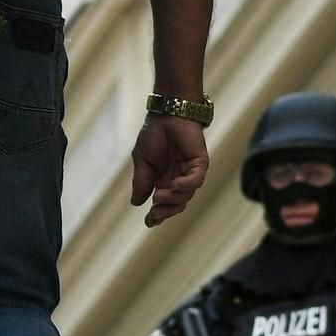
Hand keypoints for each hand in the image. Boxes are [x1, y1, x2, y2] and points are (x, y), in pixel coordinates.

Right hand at [129, 113, 209, 227]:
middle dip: (166, 212)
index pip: (164, 203)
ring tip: (159, 195)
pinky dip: (186, 185)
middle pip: (177, 203)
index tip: (149, 222)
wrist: (167, 113)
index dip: (158, 214)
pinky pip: (196, 180)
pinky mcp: (199, 162)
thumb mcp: (142, 161)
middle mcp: (178, 178)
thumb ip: (141, 182)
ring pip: (187, 194)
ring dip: (173, 198)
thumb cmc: (154, 133)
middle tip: (154, 215)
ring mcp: (190, 171)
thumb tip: (136, 204)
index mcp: (164, 179)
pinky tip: (174, 185)